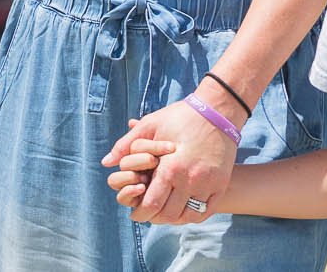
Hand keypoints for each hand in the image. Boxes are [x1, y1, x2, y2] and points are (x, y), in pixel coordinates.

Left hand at [103, 98, 238, 224]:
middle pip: (168, 215)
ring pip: (187, 216)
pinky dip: (192, 214)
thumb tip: (106, 162)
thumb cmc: (182, 116)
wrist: (218, 110)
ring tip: (165, 210)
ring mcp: (208, 184)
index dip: (140, 213)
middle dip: (155, 217)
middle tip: (149, 212)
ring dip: (173, 217)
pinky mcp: (220, 184)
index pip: (151, 205)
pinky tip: (184, 208)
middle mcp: (190, 180)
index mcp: (170, 168)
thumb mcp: (152, 124)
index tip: (136, 212)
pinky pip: (204, 211)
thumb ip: (126, 145)